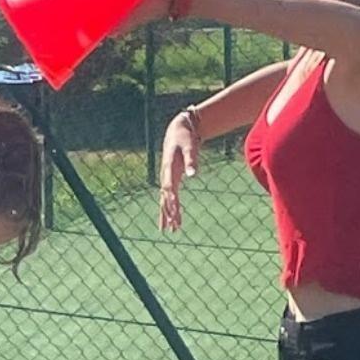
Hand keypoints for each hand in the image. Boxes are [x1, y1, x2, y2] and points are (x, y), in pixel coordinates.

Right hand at [158, 113, 199, 230]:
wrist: (177, 129)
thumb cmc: (184, 137)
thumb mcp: (190, 146)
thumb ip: (191, 160)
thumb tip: (194, 175)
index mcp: (169, 167)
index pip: (169, 188)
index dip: (172, 201)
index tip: (175, 213)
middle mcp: (165, 174)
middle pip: (166, 198)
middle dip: (169, 213)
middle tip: (173, 228)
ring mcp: (167, 177)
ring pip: (165, 200)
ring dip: (168, 214)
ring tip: (171, 230)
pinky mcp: (170, 178)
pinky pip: (168, 196)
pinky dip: (169, 208)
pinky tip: (172, 218)